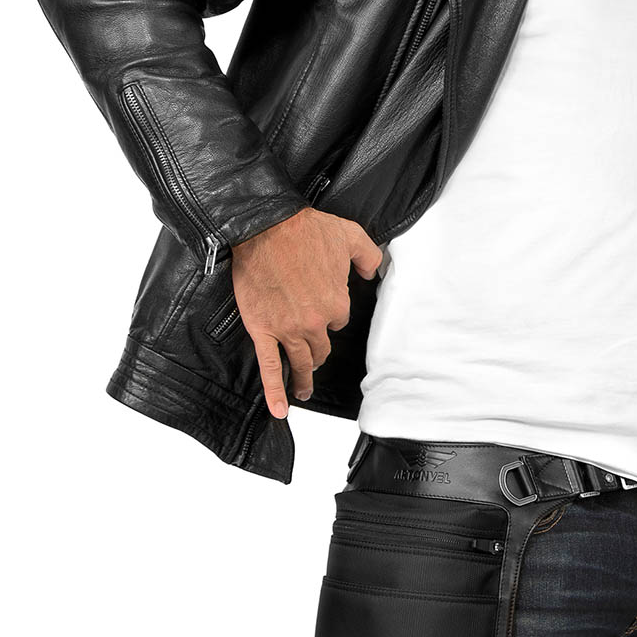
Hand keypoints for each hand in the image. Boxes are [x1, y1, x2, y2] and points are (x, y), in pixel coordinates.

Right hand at [231, 207, 382, 417]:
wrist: (265, 227)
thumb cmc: (305, 229)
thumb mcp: (350, 235)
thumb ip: (369, 256)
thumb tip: (373, 272)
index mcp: (336, 303)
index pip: (339, 321)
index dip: (331, 314)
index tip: (322, 307)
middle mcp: (314, 322)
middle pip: (321, 347)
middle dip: (319, 349)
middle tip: (314, 354)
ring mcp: (288, 329)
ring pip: (301, 361)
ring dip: (304, 376)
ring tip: (303, 387)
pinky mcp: (263, 330)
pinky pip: (270, 367)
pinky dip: (275, 391)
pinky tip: (281, 409)